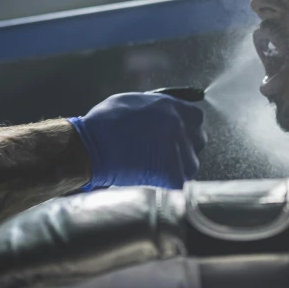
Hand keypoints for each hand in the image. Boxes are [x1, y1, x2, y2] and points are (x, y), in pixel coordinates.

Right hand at [70, 93, 206, 188]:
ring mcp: (177, 150)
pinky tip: (155, 181)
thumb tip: (167, 113)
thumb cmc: (104, 124)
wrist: (90, 147)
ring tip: (156, 169)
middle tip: (168, 154)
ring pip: (191, 164)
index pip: (197, 118)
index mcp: (170, 107)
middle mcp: (178, 126)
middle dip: (187, 147)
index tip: (182, 135)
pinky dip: (169, 185)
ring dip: (179, 168)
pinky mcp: (171, 174)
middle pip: (199, 140)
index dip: (189, 128)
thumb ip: (157, 108)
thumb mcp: (133, 102)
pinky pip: (181, 183)